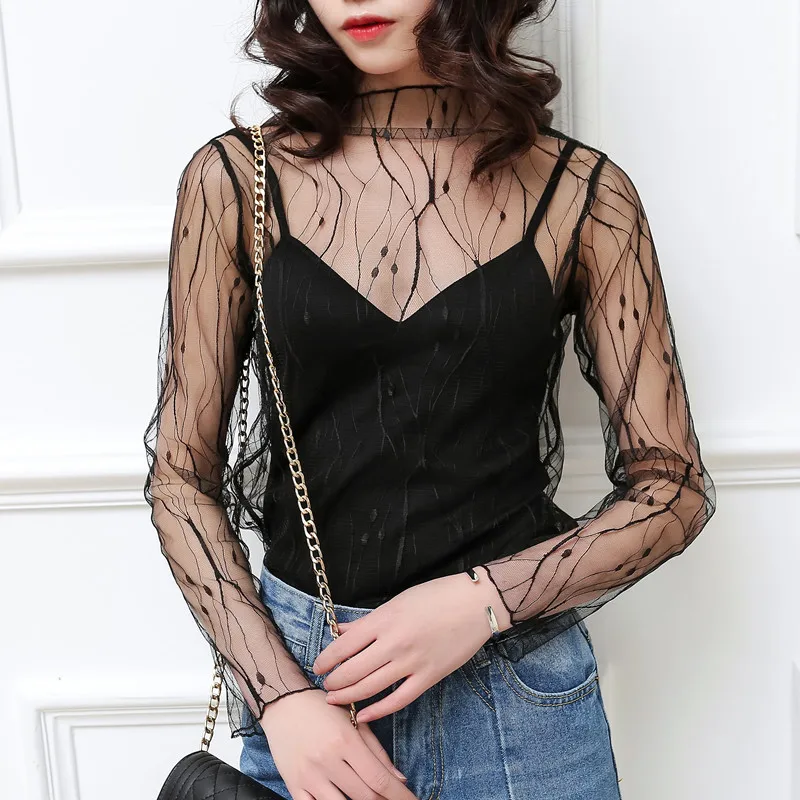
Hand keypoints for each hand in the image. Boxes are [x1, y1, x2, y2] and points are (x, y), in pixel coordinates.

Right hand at [259, 688, 418, 799]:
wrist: (283, 704)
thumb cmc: (322, 709)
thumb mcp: (353, 721)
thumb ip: (376, 751)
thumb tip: (399, 779)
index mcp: (346, 740)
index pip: (379, 778)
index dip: (399, 796)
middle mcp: (327, 759)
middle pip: (364, 796)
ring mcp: (308, 775)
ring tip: (370, 799)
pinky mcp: (293, 785)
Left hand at [311, 566, 511, 722]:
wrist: (475, 603)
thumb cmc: (436, 596)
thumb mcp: (398, 601)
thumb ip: (368, 621)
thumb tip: (342, 631)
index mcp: (384, 619)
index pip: (344, 645)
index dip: (326, 659)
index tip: (318, 666)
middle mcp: (394, 642)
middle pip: (352, 670)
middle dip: (333, 681)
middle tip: (325, 685)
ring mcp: (412, 662)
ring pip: (370, 687)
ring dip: (348, 696)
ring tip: (334, 699)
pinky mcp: (429, 677)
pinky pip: (398, 700)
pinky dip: (378, 711)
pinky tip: (363, 715)